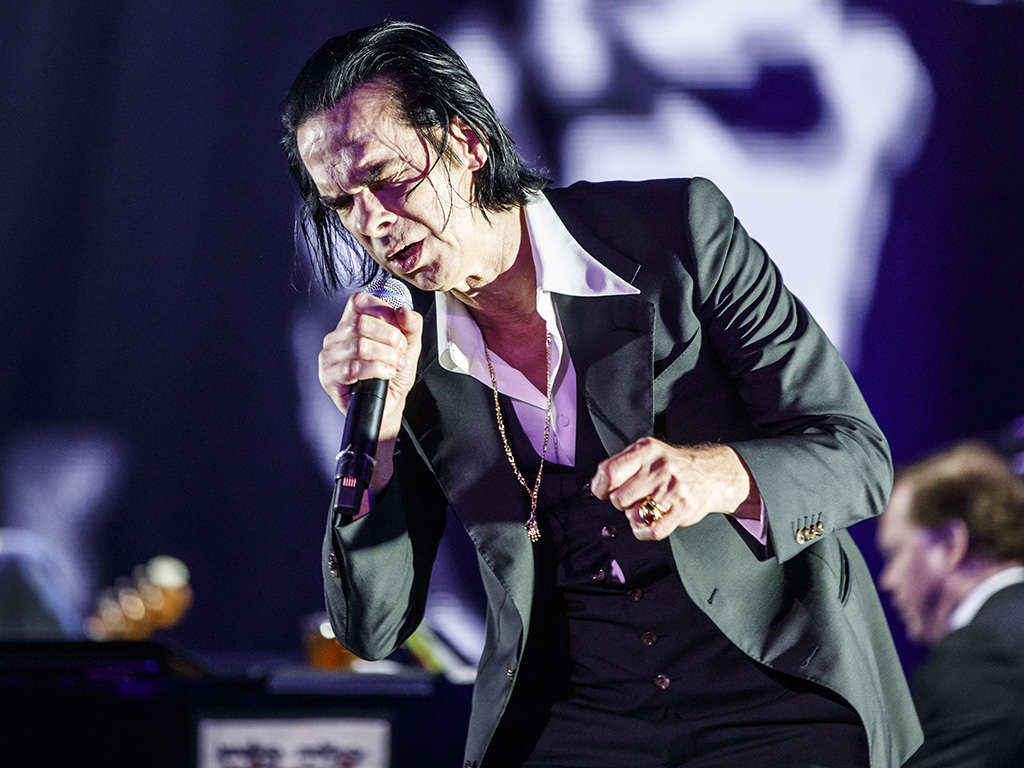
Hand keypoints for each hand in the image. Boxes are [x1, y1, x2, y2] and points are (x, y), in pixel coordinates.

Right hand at [318, 290, 422, 445]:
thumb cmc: (393, 376)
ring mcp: (330, 356)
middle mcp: (336, 337)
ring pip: (360, 345)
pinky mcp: (329, 377)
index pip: (360, 302)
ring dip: (385, 356)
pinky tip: (385, 374)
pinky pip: (353, 367)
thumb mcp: (408, 347)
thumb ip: (411, 326)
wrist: (388, 406)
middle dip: (390, 338)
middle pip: (362, 323)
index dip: (383, 311)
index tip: (398, 329)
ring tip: (394, 366)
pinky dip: (376, 370)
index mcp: (351, 323)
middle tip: (399, 353)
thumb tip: (405, 311)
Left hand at [589, 438, 757, 539]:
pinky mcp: (682, 510)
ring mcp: (672, 491)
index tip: (603, 491)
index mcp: (645, 452)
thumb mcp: (647, 451)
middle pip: (619, 498)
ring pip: (634, 515)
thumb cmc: (672, 464)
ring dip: (633, 516)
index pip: (610, 472)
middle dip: (620, 502)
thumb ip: (621, 463)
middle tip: (631, 498)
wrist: (710, 472)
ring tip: (643, 507)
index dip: (600, 487)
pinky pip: (653, 531)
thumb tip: (597, 483)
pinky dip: (643, 532)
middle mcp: (659, 469)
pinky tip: (646, 524)